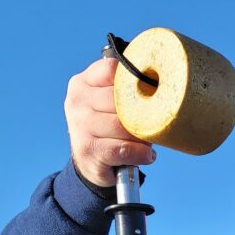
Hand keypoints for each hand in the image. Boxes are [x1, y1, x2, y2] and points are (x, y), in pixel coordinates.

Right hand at [64, 58, 156, 186]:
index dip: (135, 82)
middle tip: (153, 124)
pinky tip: (146, 155)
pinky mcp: (88, 151)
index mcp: (82, 83)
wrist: (89, 164)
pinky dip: (140, 153)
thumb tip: (156, 84)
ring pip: (123, 125)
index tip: (148, 93)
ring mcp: (80, 126)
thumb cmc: (106, 129)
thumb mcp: (107, 102)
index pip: (111, 70)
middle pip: (120, 100)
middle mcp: (78, 101)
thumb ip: (123, 89)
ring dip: (142, 136)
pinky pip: (123, 148)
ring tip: (148, 142)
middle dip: (141, 114)